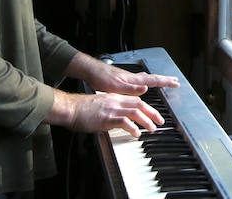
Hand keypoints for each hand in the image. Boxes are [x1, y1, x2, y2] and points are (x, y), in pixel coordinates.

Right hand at [46, 90, 163, 137]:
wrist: (71, 108)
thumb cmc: (82, 109)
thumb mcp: (100, 106)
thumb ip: (111, 110)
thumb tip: (118, 119)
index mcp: (114, 98)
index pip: (136, 100)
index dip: (147, 107)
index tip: (154, 114)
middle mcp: (115, 101)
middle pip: (139, 104)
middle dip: (152, 113)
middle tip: (160, 121)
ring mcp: (112, 109)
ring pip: (135, 112)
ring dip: (146, 120)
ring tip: (152, 128)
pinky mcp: (107, 118)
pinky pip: (124, 122)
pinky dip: (133, 127)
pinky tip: (137, 133)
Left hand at [66, 53, 179, 95]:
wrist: (91, 71)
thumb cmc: (101, 78)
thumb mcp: (115, 87)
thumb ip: (131, 89)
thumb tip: (146, 89)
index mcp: (133, 80)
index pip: (153, 80)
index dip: (165, 82)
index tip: (176, 83)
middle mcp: (133, 77)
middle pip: (153, 78)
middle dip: (164, 80)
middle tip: (175, 81)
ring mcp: (129, 77)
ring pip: (147, 79)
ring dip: (157, 80)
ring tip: (163, 82)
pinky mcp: (124, 79)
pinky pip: (140, 80)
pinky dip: (147, 82)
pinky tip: (144, 84)